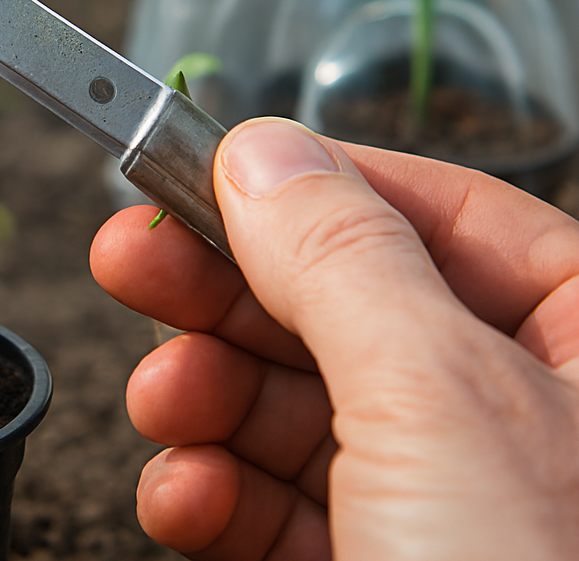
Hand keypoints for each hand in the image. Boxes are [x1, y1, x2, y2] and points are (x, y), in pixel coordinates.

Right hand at [91, 117, 578, 559]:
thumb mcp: (440, 403)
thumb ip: (344, 259)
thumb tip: (262, 151)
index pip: (431, 209)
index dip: (307, 184)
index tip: (198, 171)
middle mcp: (527, 414)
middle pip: (345, 303)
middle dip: (228, 290)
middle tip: (129, 261)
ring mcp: (454, 501)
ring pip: (305, 405)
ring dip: (213, 398)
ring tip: (160, 398)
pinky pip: (288, 506)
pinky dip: (220, 496)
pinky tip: (182, 495)